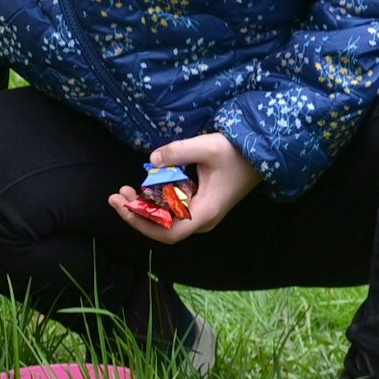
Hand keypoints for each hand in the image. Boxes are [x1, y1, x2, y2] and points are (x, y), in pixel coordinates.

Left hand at [107, 132, 260, 245]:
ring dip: (145, 207)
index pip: (168, 232)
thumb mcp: (207, 147)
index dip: (142, 222)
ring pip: (167, 219)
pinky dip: (157, 200)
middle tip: (117, 194)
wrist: (262, 153)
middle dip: (137, 214)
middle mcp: (202, 218)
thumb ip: (178, 152)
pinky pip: (173, 209)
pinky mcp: (200, 204)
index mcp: (205, 212)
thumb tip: (151, 160)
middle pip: (164, 228)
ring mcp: (201, 212)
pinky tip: (146, 186)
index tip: (123, 205)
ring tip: (126, 189)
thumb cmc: (237, 152)